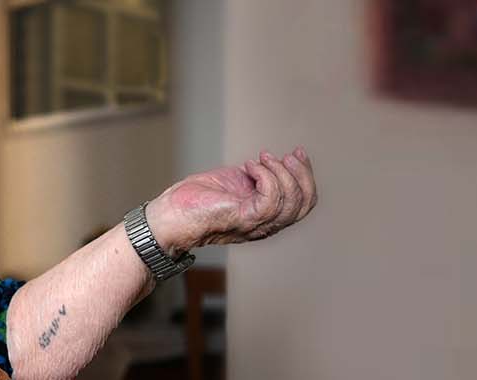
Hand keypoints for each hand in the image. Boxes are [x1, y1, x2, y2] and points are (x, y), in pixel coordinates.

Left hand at [147, 147, 316, 250]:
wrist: (169, 216)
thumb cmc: (195, 200)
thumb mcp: (235, 181)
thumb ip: (256, 177)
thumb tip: (273, 160)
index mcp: (266, 216)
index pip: (304, 202)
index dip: (307, 175)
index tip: (297, 152)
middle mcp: (266, 224)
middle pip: (305, 204)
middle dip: (302, 173)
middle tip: (286, 155)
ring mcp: (255, 224)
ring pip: (292, 202)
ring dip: (282, 172)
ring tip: (263, 158)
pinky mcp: (243, 219)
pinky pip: (271, 199)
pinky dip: (266, 176)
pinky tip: (248, 166)